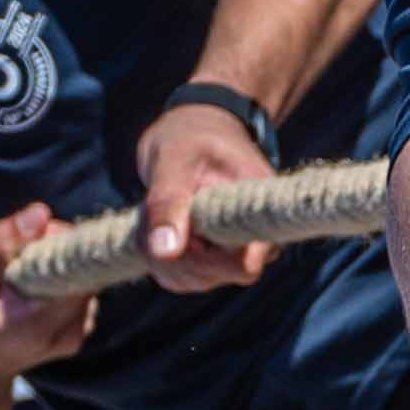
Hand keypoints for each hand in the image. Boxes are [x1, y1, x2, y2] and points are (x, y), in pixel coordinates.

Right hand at [0, 199, 99, 380]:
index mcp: (39, 326)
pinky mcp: (81, 325)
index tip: (30, 236)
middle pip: (83, 267)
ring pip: (82, 272)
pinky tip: (25, 287)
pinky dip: (55, 275)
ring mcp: (78, 332)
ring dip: (52, 261)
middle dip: (52, 247)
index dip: (59, 239)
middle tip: (13, 255)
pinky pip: (78, 283)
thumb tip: (41, 211)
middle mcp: (69, 332)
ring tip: (14, 276)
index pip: (78, 266)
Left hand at [136, 96, 279, 291]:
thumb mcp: (174, 160)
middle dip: (172, 252)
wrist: (196, 128)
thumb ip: (168, 203)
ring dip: (162, 254)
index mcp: (259, 211)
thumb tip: (165, 252)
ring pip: (195, 280)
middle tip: (150, 210)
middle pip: (214, 277)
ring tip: (154, 210)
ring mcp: (236, 249)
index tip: (177, 225)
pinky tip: (156, 225)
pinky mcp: (215, 255)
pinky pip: (184, 276)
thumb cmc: (190, 135)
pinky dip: (160, 257)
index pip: (244, 267)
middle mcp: (256, 237)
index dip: (204, 260)